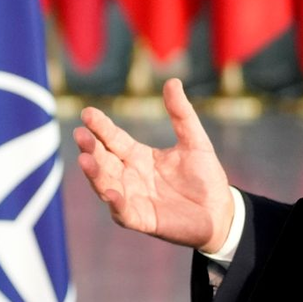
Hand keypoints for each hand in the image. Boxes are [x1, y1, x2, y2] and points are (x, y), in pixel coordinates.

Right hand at [73, 79, 233, 253]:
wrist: (221, 212)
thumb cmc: (205, 177)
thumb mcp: (195, 141)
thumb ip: (181, 114)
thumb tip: (173, 81)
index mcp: (138, 156)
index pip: (113, 138)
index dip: (100, 126)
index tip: (87, 113)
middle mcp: (129, 176)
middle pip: (103, 160)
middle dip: (90, 148)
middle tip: (80, 134)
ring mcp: (133, 198)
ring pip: (105, 184)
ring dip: (94, 174)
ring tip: (85, 160)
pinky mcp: (143, 220)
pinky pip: (123, 212)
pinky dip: (115, 203)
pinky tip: (110, 193)